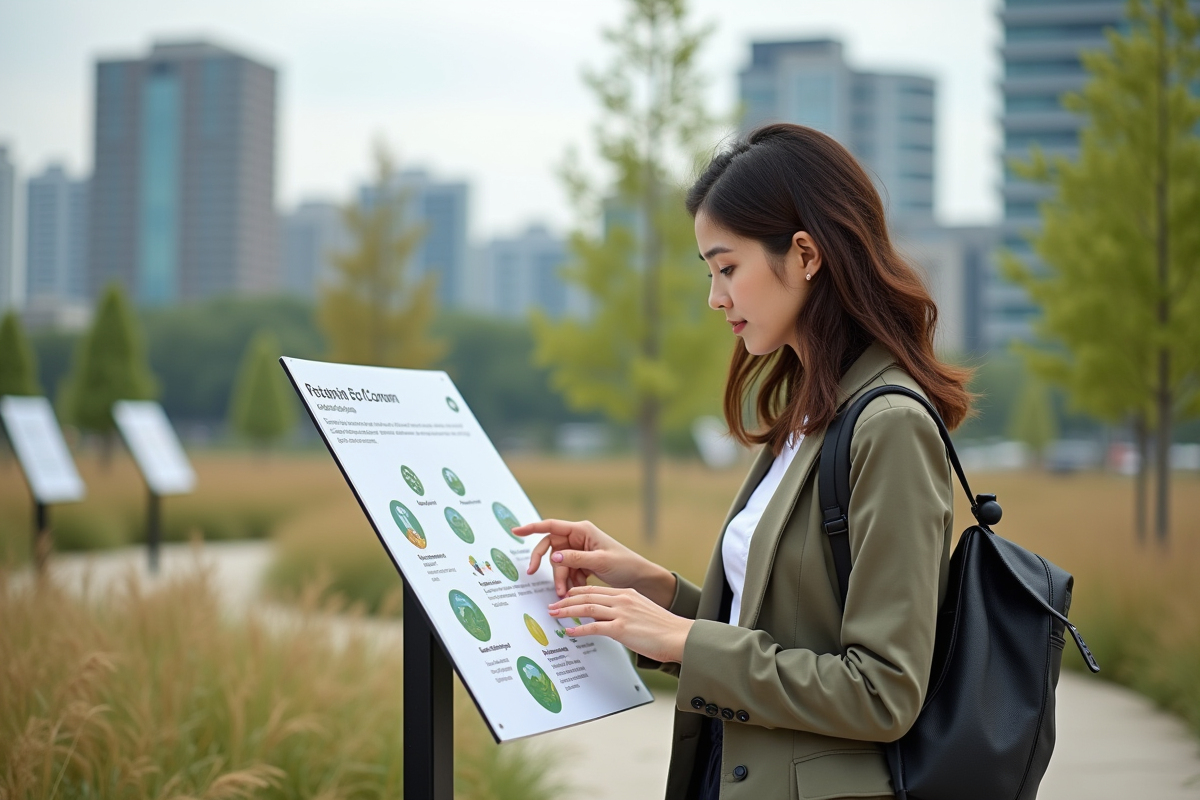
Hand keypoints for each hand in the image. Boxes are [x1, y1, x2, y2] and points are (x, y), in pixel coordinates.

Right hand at [513, 518, 675, 604]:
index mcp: (582, 530)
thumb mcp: (600, 561)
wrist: (639, 578)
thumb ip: (576, 558)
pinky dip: (568, 581)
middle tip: (536, 576)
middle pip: (551, 548)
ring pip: (558, 564)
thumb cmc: (624, 564)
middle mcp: (578, 538)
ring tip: (566, 592)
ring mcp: (579, 551)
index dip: (531, 527)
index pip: (551, 526)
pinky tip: (576, 589)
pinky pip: (567, 572)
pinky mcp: (581, 563)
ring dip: (560, 578)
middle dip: (549, 565)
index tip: (515, 531)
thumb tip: (554, 556)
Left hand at [549, 585, 693, 663]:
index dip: (576, 592)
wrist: (680, 636)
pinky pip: (594, 628)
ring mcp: (621, 613)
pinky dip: (579, 629)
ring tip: (554, 615)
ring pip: (587, 608)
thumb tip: (606, 621)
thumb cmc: (664, 628)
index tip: (565, 597)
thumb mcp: (641, 612)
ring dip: (567, 611)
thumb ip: (623, 612)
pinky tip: (569, 632)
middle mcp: (622, 599)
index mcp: (627, 593)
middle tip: (552, 605)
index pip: (595, 589)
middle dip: (566, 601)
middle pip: (587, 596)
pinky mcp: (621, 629)